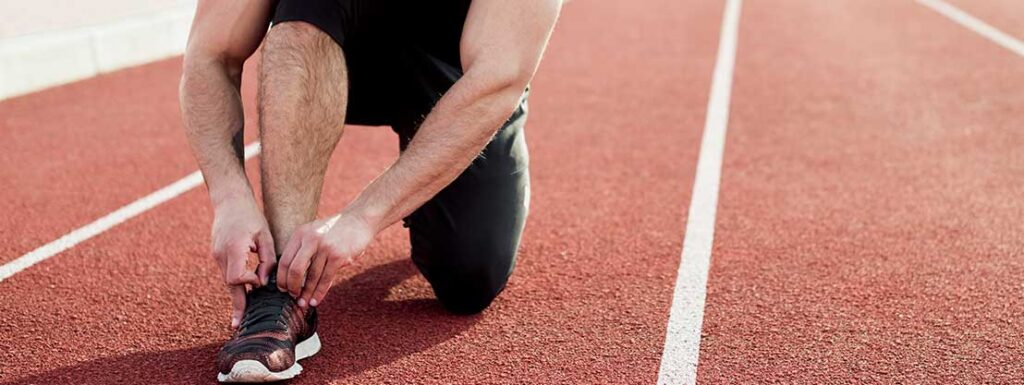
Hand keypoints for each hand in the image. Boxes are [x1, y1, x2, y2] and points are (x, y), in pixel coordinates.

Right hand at [210, 196, 276, 327]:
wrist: (229, 200)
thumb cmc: (251, 216)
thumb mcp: (264, 235)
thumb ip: (267, 259)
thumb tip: (264, 281)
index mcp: (234, 248)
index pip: (236, 277)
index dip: (249, 282)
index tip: (260, 280)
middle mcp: (221, 254)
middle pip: (229, 285)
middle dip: (236, 304)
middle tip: (236, 325)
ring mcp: (216, 255)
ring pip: (227, 280)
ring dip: (236, 295)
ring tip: (240, 315)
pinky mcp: (217, 255)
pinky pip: (227, 273)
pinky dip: (235, 284)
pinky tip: (242, 295)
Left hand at [277, 213, 374, 307]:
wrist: (360, 220)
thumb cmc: (336, 230)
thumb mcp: (314, 232)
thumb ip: (302, 248)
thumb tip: (291, 275)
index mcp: (300, 234)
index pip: (284, 260)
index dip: (281, 278)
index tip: (282, 288)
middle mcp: (310, 239)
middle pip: (294, 270)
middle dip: (291, 287)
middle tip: (292, 296)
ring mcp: (325, 248)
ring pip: (311, 277)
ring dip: (306, 293)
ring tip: (304, 303)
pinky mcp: (339, 256)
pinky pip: (326, 279)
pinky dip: (320, 292)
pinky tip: (316, 300)